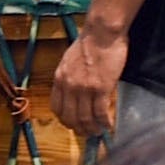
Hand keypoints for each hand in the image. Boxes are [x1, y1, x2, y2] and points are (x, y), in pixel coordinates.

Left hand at [54, 13, 127, 137]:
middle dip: (79, 129)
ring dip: (92, 129)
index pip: (56, 108)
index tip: (73, 123)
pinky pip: (100, 113)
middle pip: (70, 118)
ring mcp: (84, 88)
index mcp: (60, 79)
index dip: (65, 120)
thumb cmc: (90, 42)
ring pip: (85, 119)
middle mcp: (69, 86)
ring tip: (99, 131)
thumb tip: (74, 92)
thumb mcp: (69, 60)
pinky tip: (108, 125)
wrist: (102, 32)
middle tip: (87, 132)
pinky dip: (104, 122)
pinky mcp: (101, 88)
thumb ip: (69, 77)